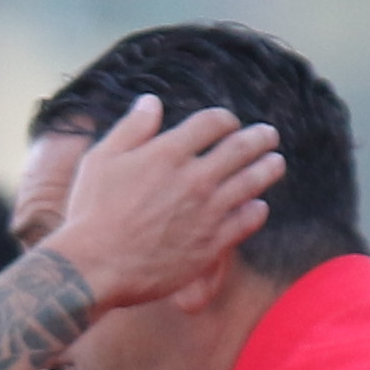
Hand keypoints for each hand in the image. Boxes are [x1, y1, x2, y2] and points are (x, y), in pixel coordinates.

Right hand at [46, 97, 285, 311]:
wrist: (96, 267)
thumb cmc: (91, 212)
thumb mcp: (102, 159)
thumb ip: (132, 128)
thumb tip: (151, 102)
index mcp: (168, 153)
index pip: (210, 124)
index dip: (224, 119)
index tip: (229, 122)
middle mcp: (194, 178)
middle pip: (239, 149)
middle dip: (258, 138)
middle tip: (269, 135)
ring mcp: (207, 212)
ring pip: (250, 183)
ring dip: (267, 169)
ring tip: (277, 163)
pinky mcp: (211, 245)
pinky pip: (245, 222)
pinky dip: (256, 211)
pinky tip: (259, 206)